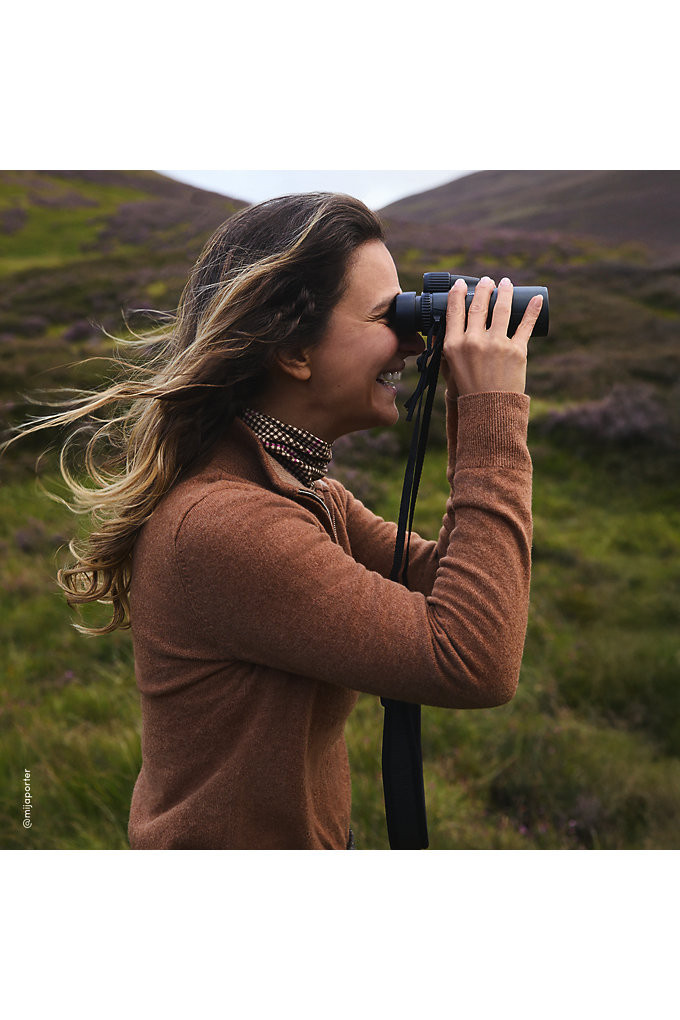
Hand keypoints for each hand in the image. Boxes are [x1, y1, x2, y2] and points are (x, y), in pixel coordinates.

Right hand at [442, 276, 542, 396]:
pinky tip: (538, 299)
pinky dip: (533, 310)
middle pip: (479, 305)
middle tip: (488, 281)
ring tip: (507, 283)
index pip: (455, 311)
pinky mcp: (517, 351)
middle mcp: (474, 342)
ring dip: (506, 292)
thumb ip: (445, 348)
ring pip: (503, 309)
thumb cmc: (468, 389)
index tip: (462, 284)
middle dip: (484, 288)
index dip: (458, 294)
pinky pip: (526, 325)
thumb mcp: (449, 368)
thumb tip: (439, 330)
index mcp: (454, 345)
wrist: (489, 410)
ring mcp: (497, 345)